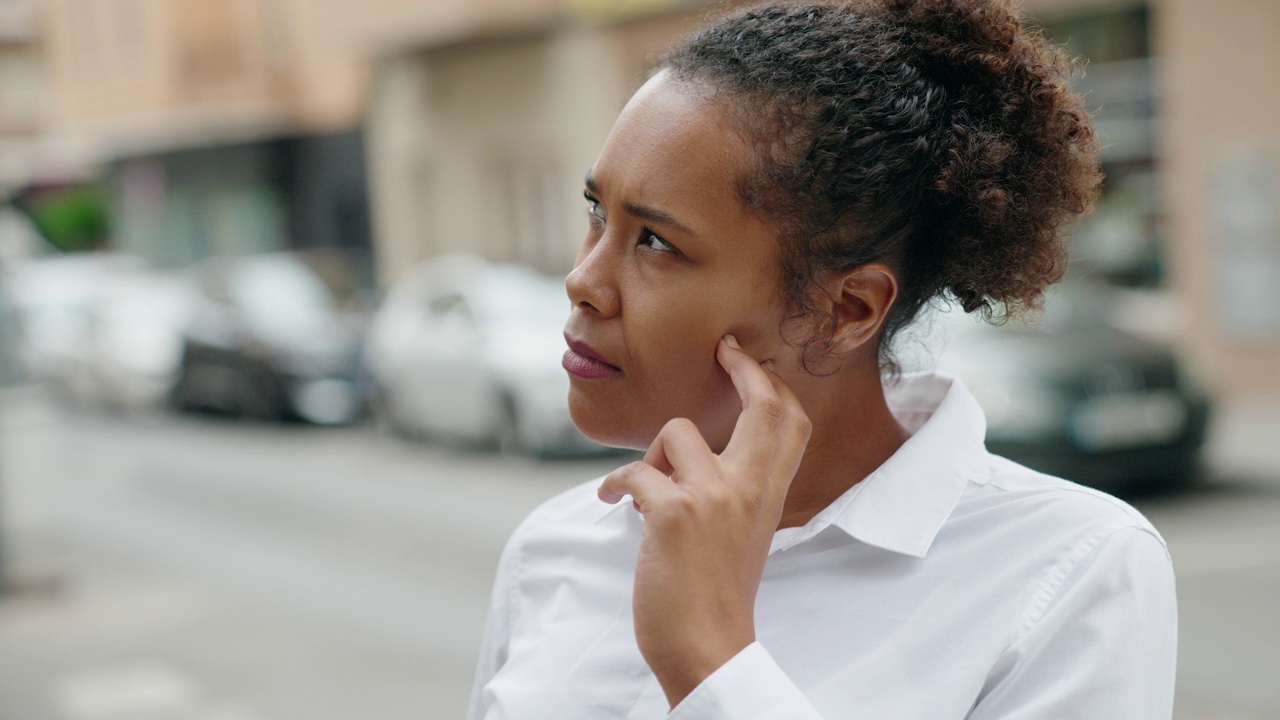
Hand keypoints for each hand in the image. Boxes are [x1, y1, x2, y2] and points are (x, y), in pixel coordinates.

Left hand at [598, 334, 812, 707]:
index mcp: (769, 495)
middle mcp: (748, 488)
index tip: (742, 359)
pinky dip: (615, 485)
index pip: (790, 422)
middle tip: (722, 353)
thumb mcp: (744, 534)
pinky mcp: (673, 513)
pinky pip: (633, 473)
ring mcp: (714, 497)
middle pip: (766, 405)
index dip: (769, 383)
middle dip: (743, 368)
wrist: (707, 648)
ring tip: (643, 489)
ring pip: (676, 431)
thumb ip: (736, 491)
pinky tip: (612, 502)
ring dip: (650, 455)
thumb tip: (689, 456)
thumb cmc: (716, 594)